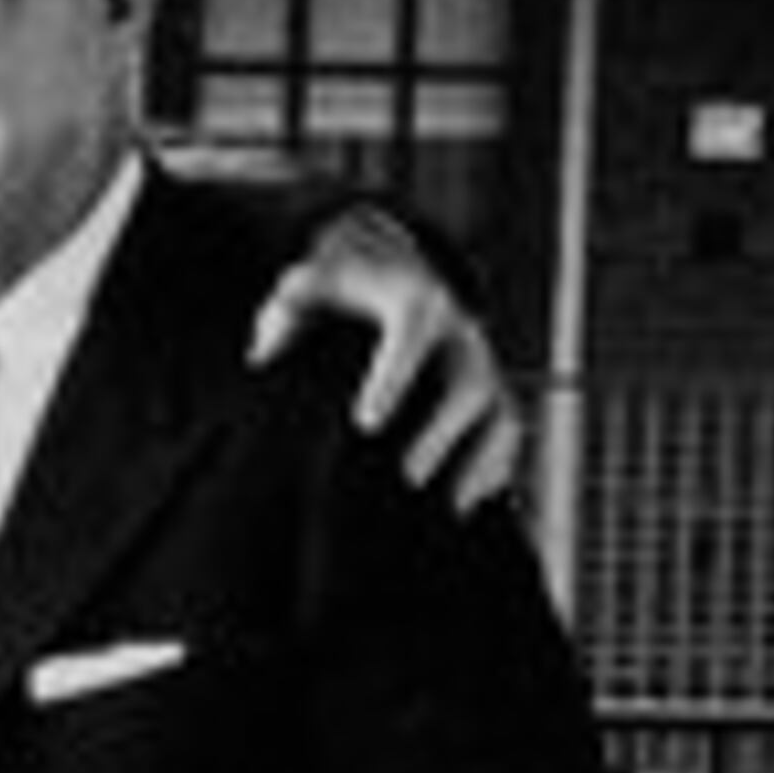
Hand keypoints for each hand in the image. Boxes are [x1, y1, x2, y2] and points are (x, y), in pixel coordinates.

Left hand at [248, 203, 523, 513]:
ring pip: (499, 408)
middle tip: (407, 476)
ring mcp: (476, 360)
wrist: (386, 267)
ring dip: (478, 459)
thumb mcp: (308, 285)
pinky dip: (494, 468)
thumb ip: (286, 310)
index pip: (414, 326)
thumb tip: (267, 352)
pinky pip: (507, 429)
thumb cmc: (341, 286)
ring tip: (446, 505)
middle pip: (470, 378)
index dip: (394, 374)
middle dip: (442, 432)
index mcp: (411, 296)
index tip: (367, 421)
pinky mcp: (487, 390)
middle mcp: (455, 328)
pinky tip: (464, 505)